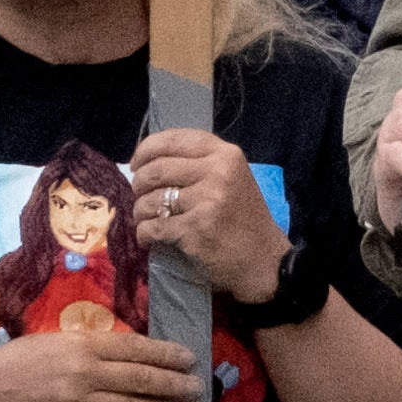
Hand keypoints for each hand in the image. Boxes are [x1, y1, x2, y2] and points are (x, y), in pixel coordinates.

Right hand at [0, 318, 199, 401]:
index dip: (166, 354)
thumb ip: (91, 345)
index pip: (135, 348)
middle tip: (197, 386)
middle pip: (142, 379)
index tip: (188, 357)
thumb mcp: (53, 341)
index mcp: (81, 346)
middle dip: (174, 384)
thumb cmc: (15, 363)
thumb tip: (130, 351)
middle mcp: (85, 375)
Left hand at [129, 122, 288, 305]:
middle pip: (155, 170)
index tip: (137, 164)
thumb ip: (199, 164)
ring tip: (148, 220)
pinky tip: (150, 238)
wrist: (264, 261)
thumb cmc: (244, 219)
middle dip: (139, 185)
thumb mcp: (232, 178)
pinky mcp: (195, 229)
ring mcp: (207, 201)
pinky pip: (151, 227)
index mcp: (226, 155)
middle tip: (142, 197)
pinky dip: (144, 234)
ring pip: (148, 200)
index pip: (173, 140)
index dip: (146, 150)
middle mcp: (218, 172)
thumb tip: (148, 162)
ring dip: (140, 213)